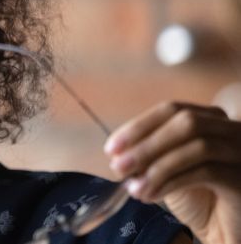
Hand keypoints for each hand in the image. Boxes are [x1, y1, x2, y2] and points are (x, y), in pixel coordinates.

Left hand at [105, 101, 240, 243]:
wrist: (226, 229)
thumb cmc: (198, 197)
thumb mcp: (168, 168)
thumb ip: (150, 154)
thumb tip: (118, 153)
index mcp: (211, 119)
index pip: (172, 110)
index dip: (138, 126)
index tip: (111, 148)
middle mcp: (233, 130)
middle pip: (186, 122)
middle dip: (146, 144)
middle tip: (117, 167)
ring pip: (197, 146)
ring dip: (156, 166)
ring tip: (133, 187)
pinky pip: (206, 173)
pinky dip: (171, 183)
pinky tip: (152, 195)